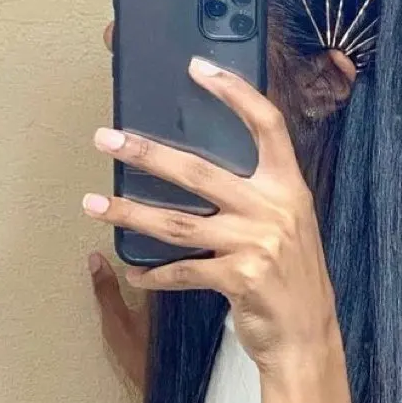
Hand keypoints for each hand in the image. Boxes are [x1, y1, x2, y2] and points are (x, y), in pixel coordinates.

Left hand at [83, 57, 338, 374]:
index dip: (234, 92)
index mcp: (289, 187)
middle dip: (146, 154)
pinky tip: (133, 271)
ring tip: (95, 205)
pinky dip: (154, 273)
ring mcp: (257, 243)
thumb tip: (198, 172)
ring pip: (179, 223)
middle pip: (199, 171)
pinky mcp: (240, 278)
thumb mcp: (288, 226)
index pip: (267, 125)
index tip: (198, 68)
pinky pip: (183, 271)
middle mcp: (274, 209)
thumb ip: (257, 197)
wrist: (306, 335)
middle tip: (108, 140)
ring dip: (131, 214)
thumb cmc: (291, 278)